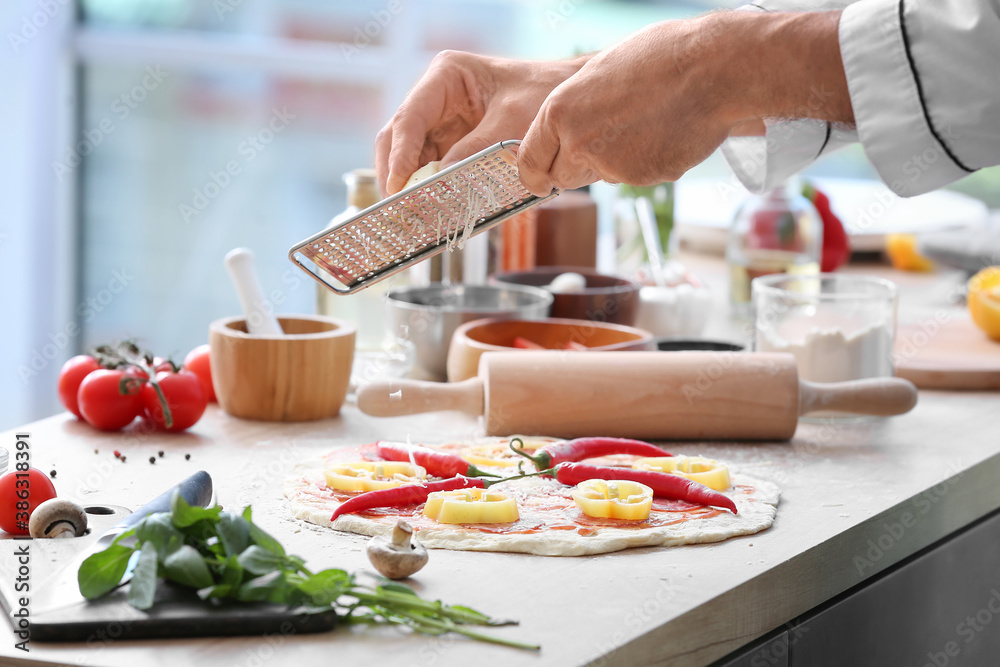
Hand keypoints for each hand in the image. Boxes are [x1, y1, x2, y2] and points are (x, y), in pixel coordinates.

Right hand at [375, 50, 588, 195]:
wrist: (570, 101)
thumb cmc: (545, 96)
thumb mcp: (513, 122)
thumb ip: (476, 149)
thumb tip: (439, 180)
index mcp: (446, 75)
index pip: (409, 118)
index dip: (400, 154)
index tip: (398, 186)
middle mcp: (436, 97)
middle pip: (398, 137)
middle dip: (396, 172)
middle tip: (397, 207)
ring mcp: (441, 121)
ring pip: (410, 157)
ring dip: (409, 185)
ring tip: (410, 216)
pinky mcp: (451, 144)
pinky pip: (431, 169)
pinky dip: (429, 189)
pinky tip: (430, 211)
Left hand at [518, 16, 749, 195]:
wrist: (712, 69)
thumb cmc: (660, 58)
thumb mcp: (600, 71)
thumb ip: (578, 106)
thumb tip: (570, 128)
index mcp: (560, 111)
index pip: (530, 161)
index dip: (534, 175)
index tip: (540, 182)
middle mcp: (579, 142)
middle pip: (563, 177)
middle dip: (576, 169)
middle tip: (602, 145)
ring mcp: (611, 165)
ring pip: (602, 177)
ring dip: (615, 162)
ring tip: (644, 123)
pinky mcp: (643, 179)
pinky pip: (636, 177)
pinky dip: (647, 161)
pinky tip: (665, 131)